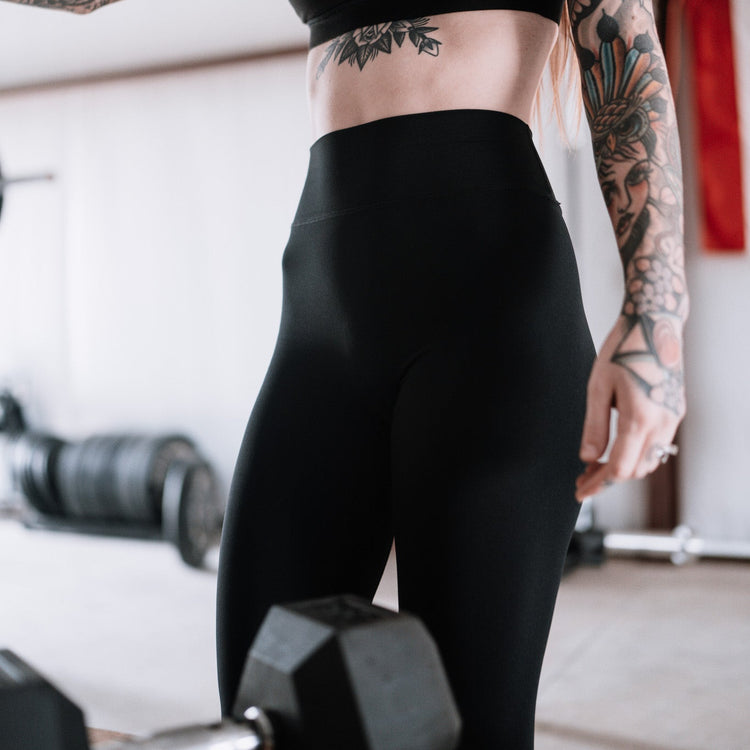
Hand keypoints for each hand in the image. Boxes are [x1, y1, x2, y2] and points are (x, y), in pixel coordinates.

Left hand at [575, 315, 684, 501]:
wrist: (655, 323)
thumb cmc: (622, 350)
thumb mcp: (597, 388)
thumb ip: (594, 426)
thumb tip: (587, 458)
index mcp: (640, 418)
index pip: (619, 468)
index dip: (598, 484)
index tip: (580, 491)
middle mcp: (663, 422)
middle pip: (636, 469)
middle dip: (608, 479)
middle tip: (582, 478)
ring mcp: (673, 417)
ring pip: (650, 460)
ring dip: (625, 468)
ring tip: (596, 466)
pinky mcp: (676, 410)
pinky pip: (658, 445)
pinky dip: (638, 454)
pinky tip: (617, 448)